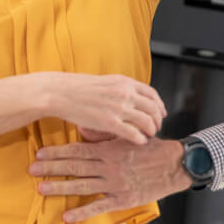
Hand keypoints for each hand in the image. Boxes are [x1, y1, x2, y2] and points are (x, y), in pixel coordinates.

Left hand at [29, 137, 192, 222]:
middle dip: (51, 168)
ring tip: (41, 188)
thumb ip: (104, 134)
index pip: (77, 150)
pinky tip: (66, 217)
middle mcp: (108, 167)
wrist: (173, 164)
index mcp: (108, 149)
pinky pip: (98, 207)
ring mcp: (114, 184)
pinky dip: (82, 213)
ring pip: (82, 186)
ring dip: (60, 188)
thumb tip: (82, 129)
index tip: (40, 153)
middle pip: (74, 167)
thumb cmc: (150, 147)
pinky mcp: (122, 199)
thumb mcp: (128, 135)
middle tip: (31, 169)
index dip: (57, 153)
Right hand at [44, 73, 167, 144]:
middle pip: (153, 108)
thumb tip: (134, 97)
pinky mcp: (110, 122)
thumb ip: (122, 89)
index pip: (152, 94)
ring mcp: (119, 108)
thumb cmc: (80, 88)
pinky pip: (134, 133)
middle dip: (158, 120)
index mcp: (125, 82)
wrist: (62, 93)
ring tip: (149, 135)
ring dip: (151, 130)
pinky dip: (141, 139)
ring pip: (147, 121)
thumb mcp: (106, 82)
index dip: (160, 105)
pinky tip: (140, 141)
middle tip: (156, 127)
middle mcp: (125, 93)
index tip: (161, 113)